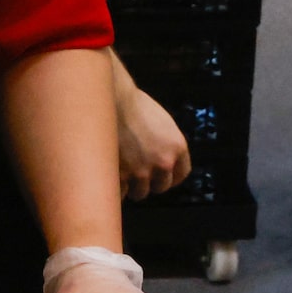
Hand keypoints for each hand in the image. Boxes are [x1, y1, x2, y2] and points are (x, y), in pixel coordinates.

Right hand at [114, 70, 191, 201]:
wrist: (110, 99)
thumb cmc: (132, 104)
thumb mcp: (161, 122)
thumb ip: (166, 143)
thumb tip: (164, 159)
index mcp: (177, 147)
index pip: (181, 174)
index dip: (170, 177)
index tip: (161, 177)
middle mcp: (163, 162)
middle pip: (161, 186)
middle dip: (150, 182)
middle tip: (138, 174)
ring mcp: (141, 171)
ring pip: (140, 193)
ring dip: (132, 187)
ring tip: (122, 175)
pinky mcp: (121, 175)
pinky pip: (121, 192)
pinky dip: (115, 188)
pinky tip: (110, 178)